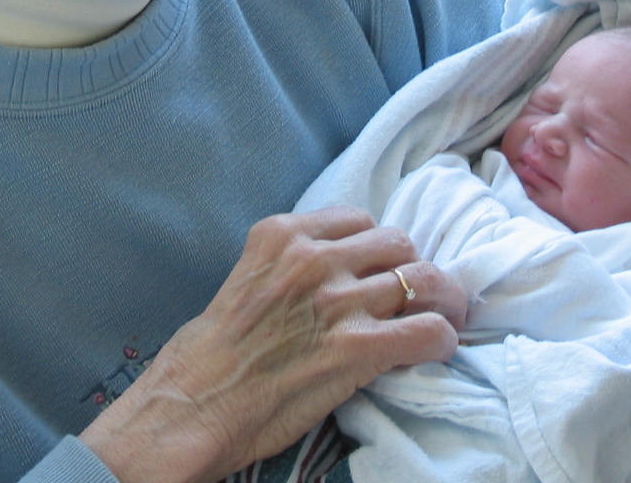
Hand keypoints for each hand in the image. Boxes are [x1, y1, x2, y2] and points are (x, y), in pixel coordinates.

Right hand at [79, 206, 466, 482]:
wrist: (188, 410)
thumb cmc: (209, 357)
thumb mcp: (247, 279)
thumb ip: (292, 265)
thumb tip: (341, 271)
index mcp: (283, 235)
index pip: (360, 220)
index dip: (376, 249)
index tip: (378, 272)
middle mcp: (312, 259)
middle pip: (399, 244)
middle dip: (410, 270)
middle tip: (414, 299)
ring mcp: (336, 301)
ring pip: (423, 280)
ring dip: (441, 301)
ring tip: (443, 318)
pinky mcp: (355, 349)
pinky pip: (427, 329)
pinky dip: (442, 338)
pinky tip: (436, 348)